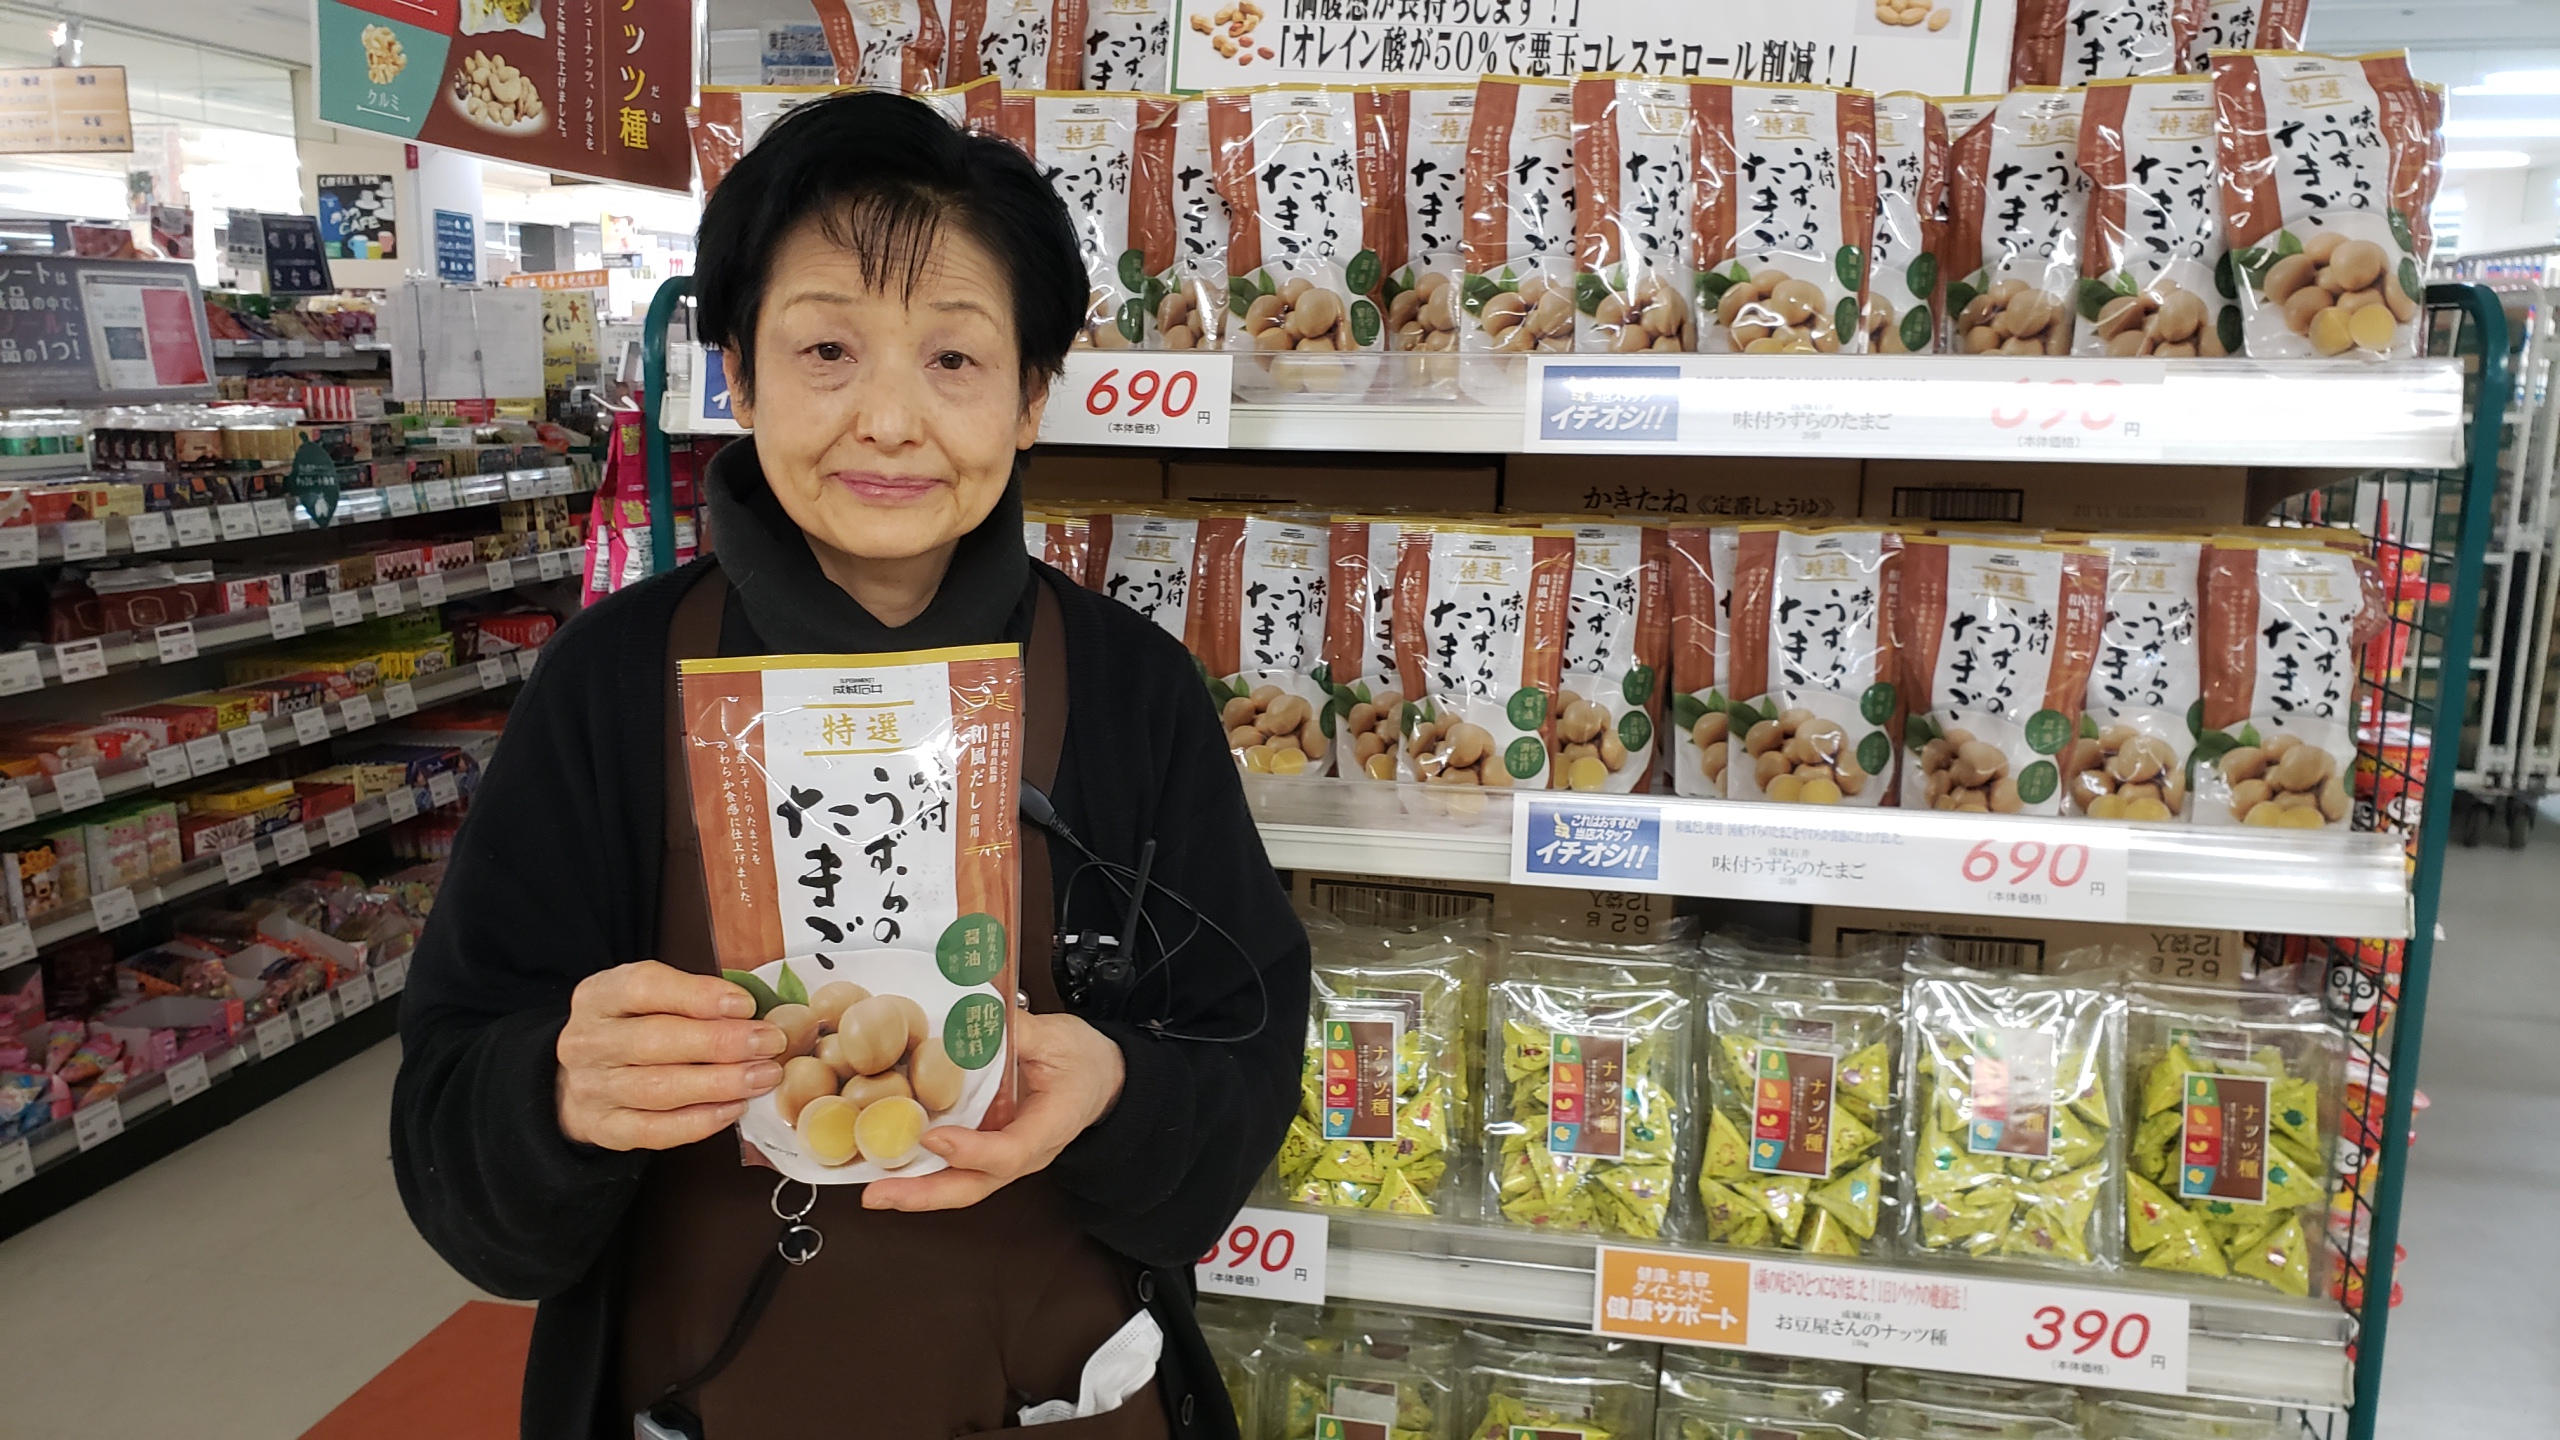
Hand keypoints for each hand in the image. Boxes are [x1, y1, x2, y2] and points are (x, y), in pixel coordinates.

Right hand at [556, 960, 786, 1150]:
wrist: (582, 1078)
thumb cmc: (630, 1030)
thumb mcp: (648, 1000)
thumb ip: (691, 1000)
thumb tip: (754, 1014)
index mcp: (599, 996)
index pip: (644, 987)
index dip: (698, 996)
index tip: (745, 1004)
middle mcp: (588, 1041)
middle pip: (655, 1041)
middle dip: (721, 1043)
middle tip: (769, 1043)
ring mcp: (592, 1088)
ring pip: (658, 1089)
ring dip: (720, 1083)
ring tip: (762, 1076)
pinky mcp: (603, 1128)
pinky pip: (655, 1130)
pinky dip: (699, 1121)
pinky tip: (734, 1109)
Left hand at [861, 1009, 1125, 1211]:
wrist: (1103, 1080)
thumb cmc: (1085, 1061)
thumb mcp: (1058, 1038)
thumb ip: (1016, 1030)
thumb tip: (974, 1012)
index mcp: (1047, 1128)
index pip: (1010, 1152)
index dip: (971, 1150)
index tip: (934, 1136)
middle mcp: (1022, 1154)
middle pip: (973, 1186)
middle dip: (923, 1195)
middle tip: (878, 1194)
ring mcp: (1003, 1157)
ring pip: (959, 1184)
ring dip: (914, 1191)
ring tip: (872, 1189)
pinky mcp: (987, 1146)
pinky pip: (953, 1168)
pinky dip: (920, 1171)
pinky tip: (886, 1164)